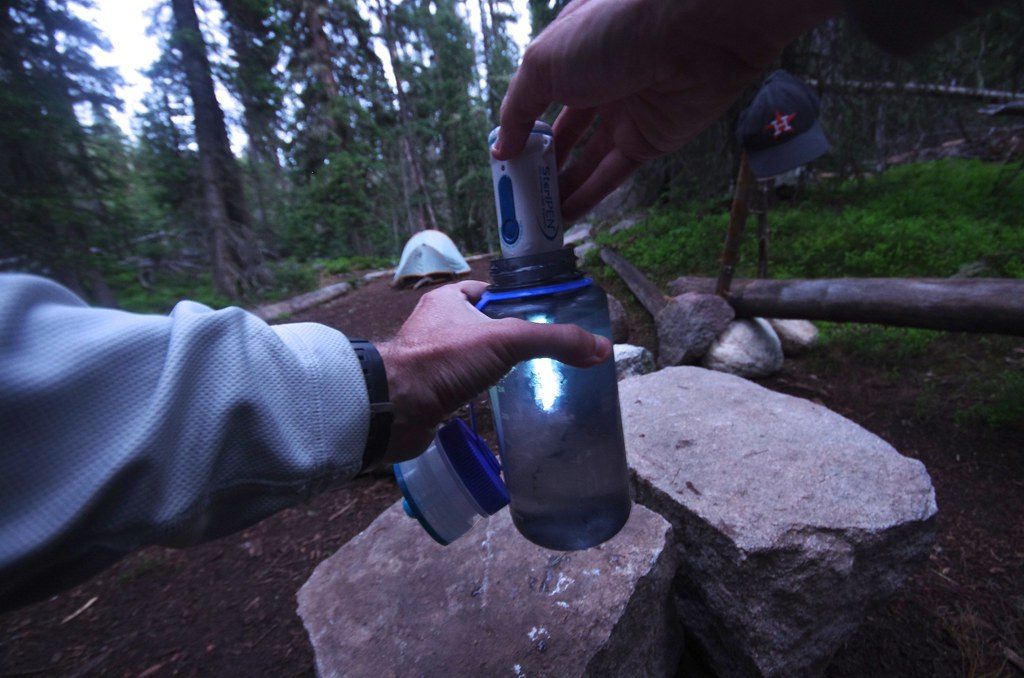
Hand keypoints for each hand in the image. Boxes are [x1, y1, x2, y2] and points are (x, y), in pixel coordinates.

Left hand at [376, 280, 610, 464]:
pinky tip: (500, 400)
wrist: (394, 409)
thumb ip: (553, 341)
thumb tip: (600, 348)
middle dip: (512, 341)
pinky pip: (465, 384)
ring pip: (475, 358)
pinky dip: (482, 391)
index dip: (518, 305)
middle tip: (543, 355)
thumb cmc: (441, 362)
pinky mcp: (431, 390)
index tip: (544, 321)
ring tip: (529, 379)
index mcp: (448, 299)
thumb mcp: (505, 341)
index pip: (492, 293)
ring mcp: (432, 359)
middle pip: (487, 327)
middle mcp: (437, 325)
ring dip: (497, 368)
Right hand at [492, 0, 838, 220]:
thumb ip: (519, 108)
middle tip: (515, 193)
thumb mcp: (544, 63)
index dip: (520, 125)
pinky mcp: (651, 140)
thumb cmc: (611, 33)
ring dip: (560, 186)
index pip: (539, 93)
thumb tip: (501, 148)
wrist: (693, 34)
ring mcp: (626, 112)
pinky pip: (613, 173)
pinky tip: (563, 217)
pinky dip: (588, 196)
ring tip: (533, 215)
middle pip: (562, 131)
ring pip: (585, 158)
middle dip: (538, 162)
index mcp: (572, 49)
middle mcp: (599, 79)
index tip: (503, 157)